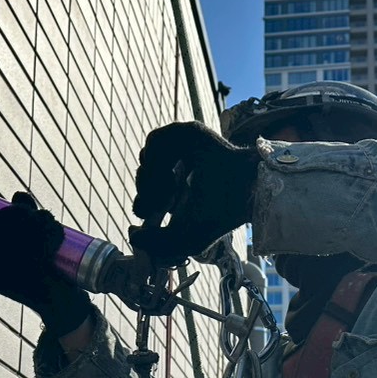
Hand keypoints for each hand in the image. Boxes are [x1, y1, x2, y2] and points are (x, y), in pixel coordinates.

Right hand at [0, 192, 93, 335]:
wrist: (65, 310)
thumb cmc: (45, 276)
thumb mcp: (25, 249)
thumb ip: (19, 220)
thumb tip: (18, 196)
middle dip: (15, 214)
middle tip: (32, 215)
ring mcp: (15, 277)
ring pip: (17, 231)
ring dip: (35, 219)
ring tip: (47, 224)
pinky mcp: (39, 276)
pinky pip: (39, 240)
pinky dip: (50, 230)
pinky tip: (55, 232)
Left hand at [131, 122, 258, 266]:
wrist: (244, 192)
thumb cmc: (221, 215)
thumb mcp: (188, 240)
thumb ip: (158, 245)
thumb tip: (133, 234)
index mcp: (178, 192)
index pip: (146, 193)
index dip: (142, 204)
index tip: (148, 213)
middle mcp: (179, 168)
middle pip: (143, 175)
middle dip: (147, 191)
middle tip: (163, 202)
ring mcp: (183, 148)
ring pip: (147, 157)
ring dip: (153, 177)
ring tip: (173, 188)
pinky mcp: (188, 132)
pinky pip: (156, 140)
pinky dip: (158, 159)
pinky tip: (173, 174)